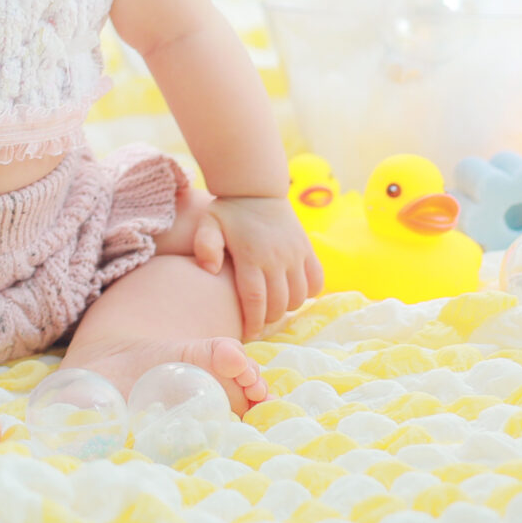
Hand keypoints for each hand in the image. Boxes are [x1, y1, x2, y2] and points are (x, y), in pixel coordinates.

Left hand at [191, 195, 321, 334]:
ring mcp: (296, 254)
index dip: (253, 322)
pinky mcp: (308, 250)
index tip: (248, 334)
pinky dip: (307, 293)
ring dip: (286, 308)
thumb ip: (205, 246)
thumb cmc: (227, 211)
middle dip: (267, 318)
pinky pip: (316, 282)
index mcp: (251, 256)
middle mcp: (277, 258)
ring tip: (271, 307)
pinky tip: (291, 293)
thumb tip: (209, 271)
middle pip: (278, 304)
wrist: (256, 188)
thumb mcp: (208, 223)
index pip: (255, 300)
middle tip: (257, 322)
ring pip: (299, 297)